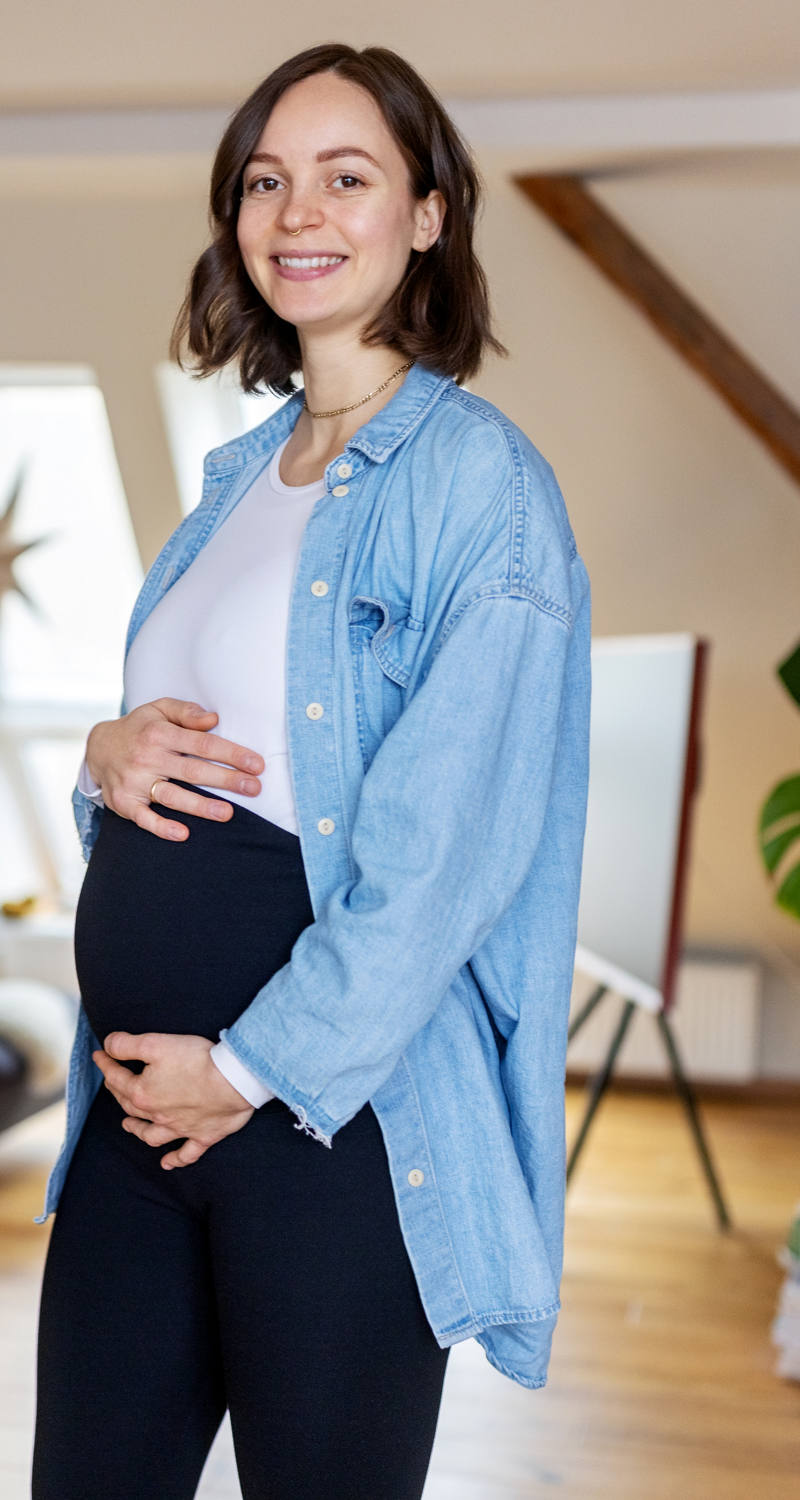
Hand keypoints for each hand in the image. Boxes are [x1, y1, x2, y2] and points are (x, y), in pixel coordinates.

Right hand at [85, 699, 264, 840]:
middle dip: (226, 780)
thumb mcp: (159, 709)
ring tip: (227, 813)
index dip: (231, 754)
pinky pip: (143, 818)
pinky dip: (161, 827)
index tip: (256, 764)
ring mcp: (134, 781)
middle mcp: (146, 757)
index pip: (202, 744)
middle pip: (192, 771)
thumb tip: (213, 719)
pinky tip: (182, 834)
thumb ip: (187, 712)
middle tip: (254, 788)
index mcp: (159, 733)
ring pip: (172, 796)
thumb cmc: (140, 728)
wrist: (98, 748)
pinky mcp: (124, 802)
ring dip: (200, 806)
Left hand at [92, 1031, 254, 1168]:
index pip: (116, 1078)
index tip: (99, 1055)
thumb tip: (107, 1045)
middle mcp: (157, 1115)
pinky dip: (176, 1160)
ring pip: (152, 1135)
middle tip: (113, 1083)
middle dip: (118, 1093)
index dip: (106, 1064)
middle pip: (130, 1106)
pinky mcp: (203, 1135)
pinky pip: (186, 1153)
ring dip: (138, 1131)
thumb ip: (126, 1044)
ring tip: (128, 1127)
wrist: (233, 1080)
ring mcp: (180, 1128)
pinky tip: (167, 1163)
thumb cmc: (196, 1060)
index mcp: (142, 1093)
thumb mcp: (155, 1043)